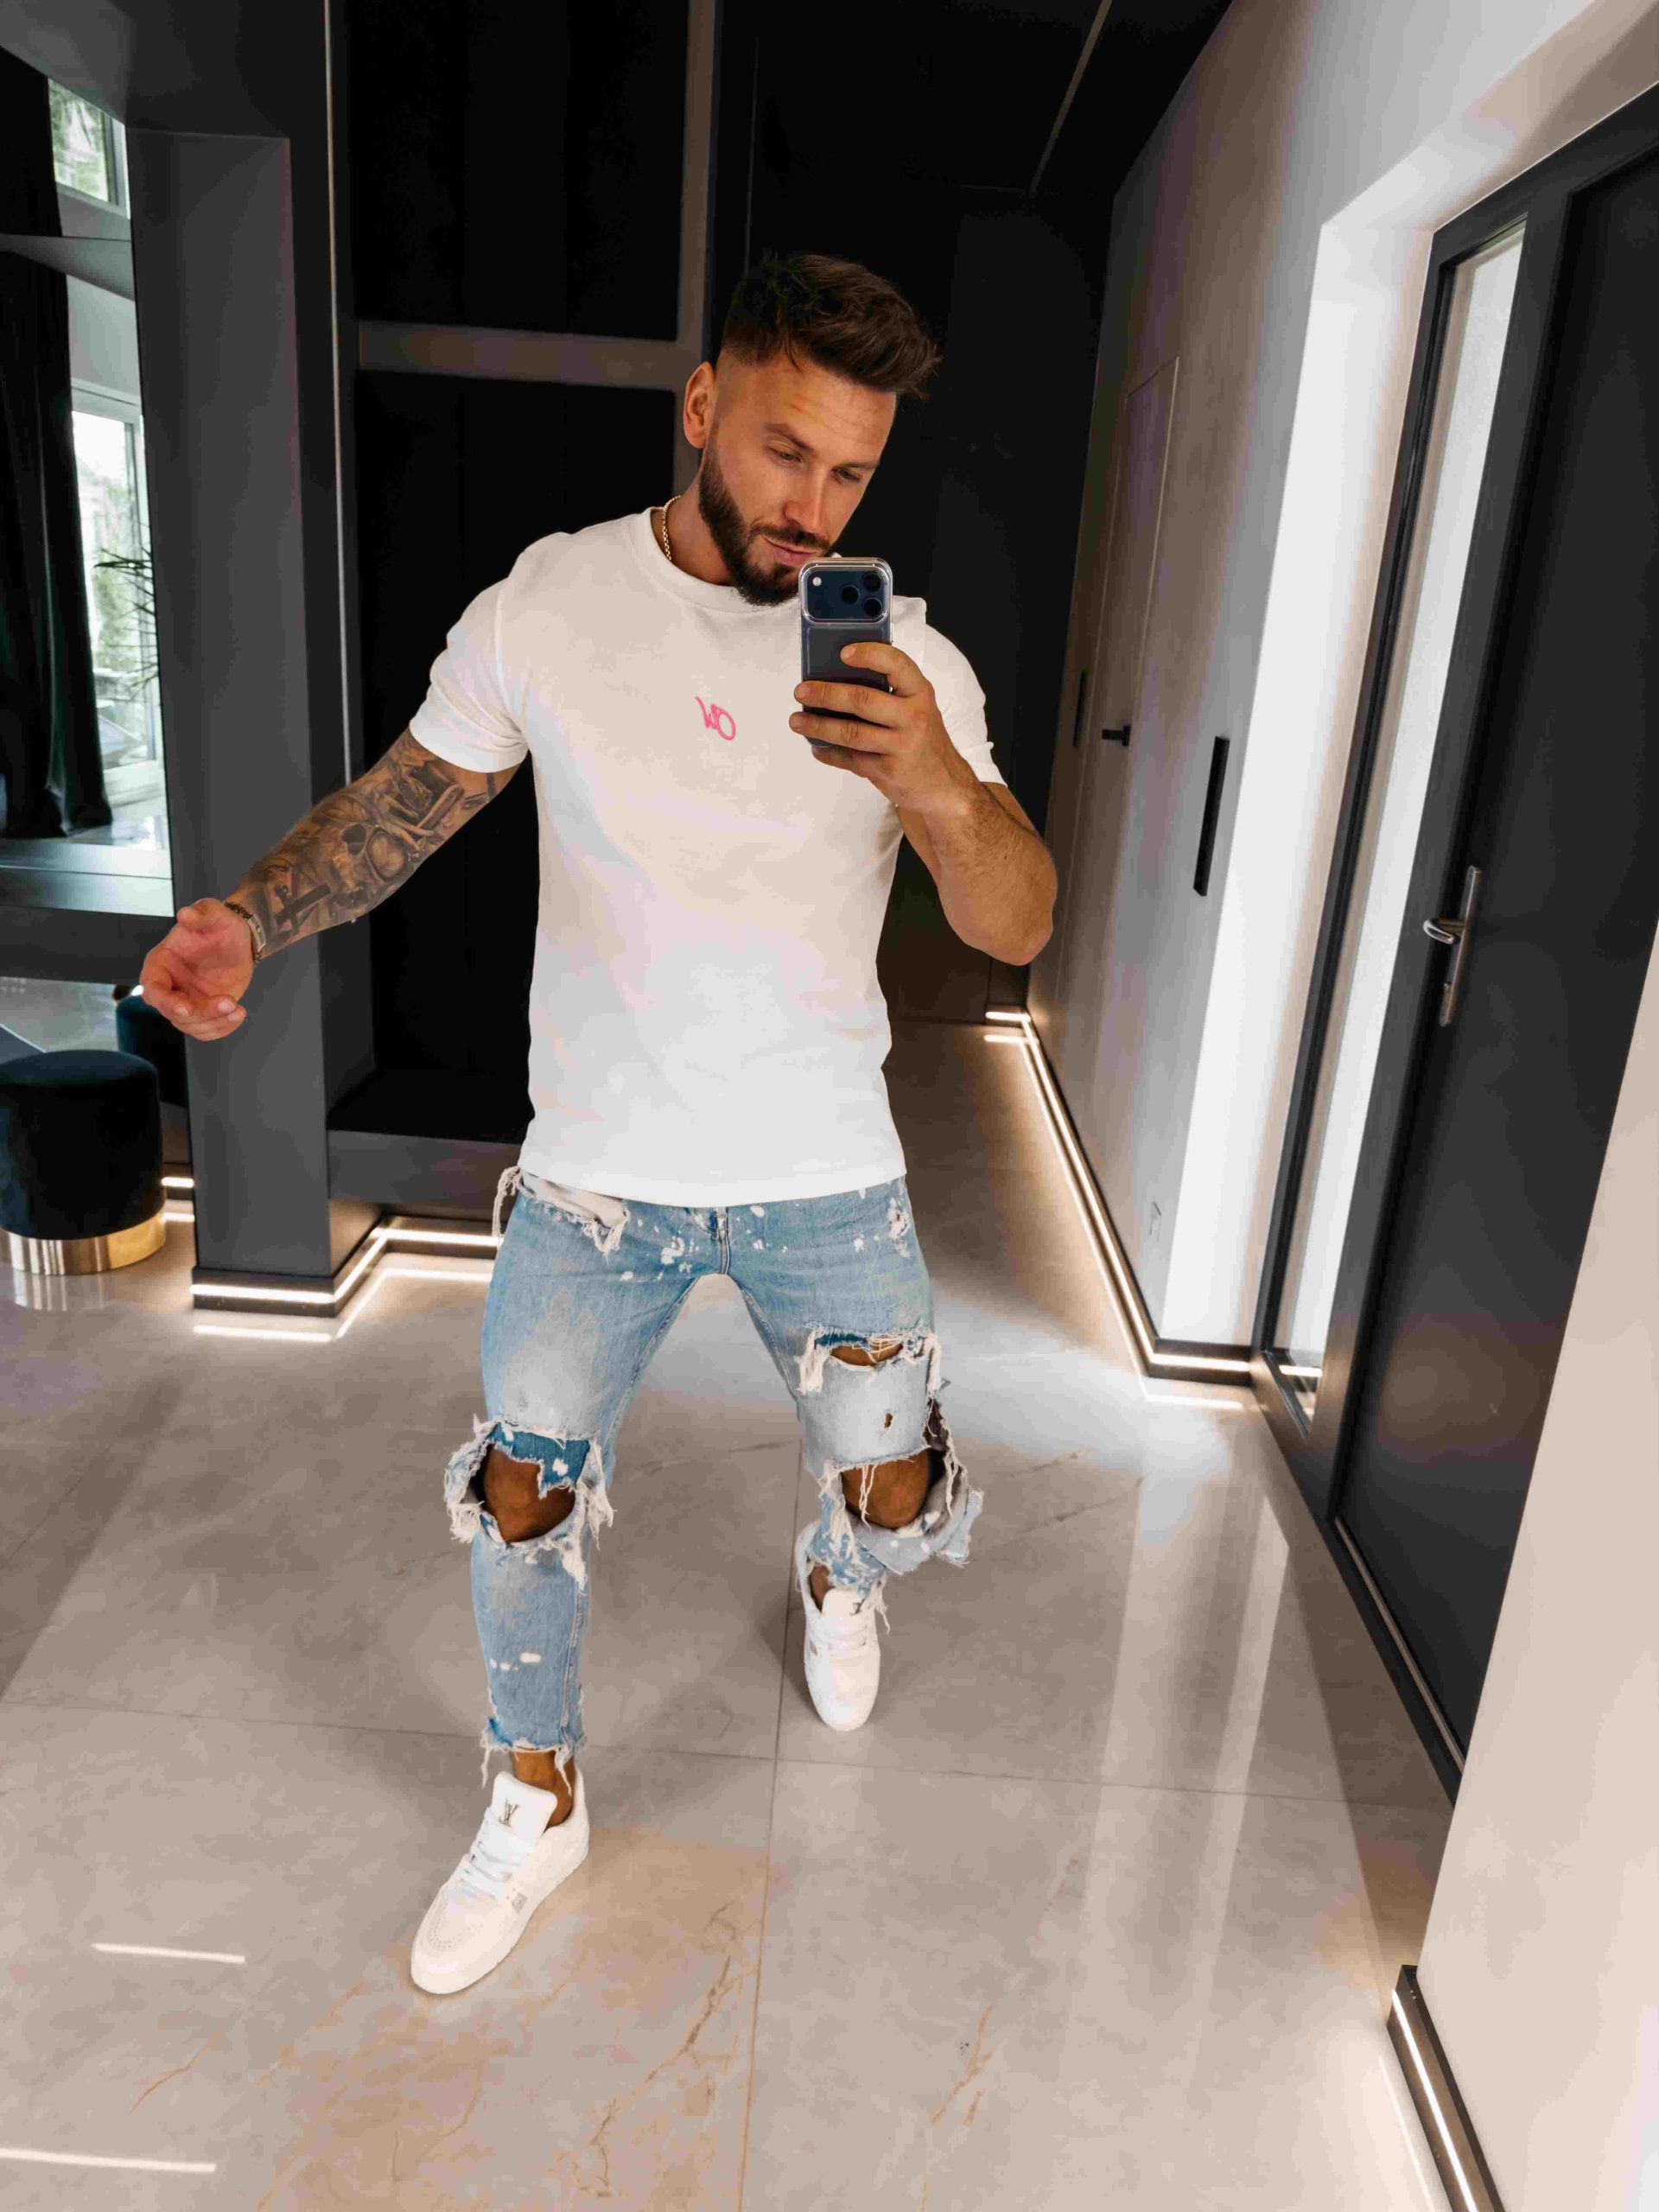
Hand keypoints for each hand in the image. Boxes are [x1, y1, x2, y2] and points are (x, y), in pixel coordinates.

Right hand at [138, 899, 255, 1039]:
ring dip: (215, 1022)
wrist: (239, 941)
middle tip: (229, 1001)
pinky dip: (222, 1028)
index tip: (186, 1007)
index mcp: (161, 963)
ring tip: (238, 1008)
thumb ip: (201, 914)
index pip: (153, 988)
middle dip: (200, 1013)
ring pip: (191, 1025)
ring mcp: (185, 1001)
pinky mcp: (203, 1011)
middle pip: (173, 1012)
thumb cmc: (220, 925)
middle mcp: (168, 986)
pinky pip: (206, 1030)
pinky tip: (239, 1014)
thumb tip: (185, 914)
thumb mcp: (215, 913)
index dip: (165, 1001)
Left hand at [789, 642, 977, 814]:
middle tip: (801, 691)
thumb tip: (836, 678)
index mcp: (920, 693)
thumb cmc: (922, 738)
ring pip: (851, 733)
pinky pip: (850, 759)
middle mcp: (913, 717)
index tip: (842, 652)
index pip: (896, 664)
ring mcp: (901, 746)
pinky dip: (828, 753)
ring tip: (796, 720)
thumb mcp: (916, 708)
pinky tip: (816, 747)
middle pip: (862, 700)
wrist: (944, 786)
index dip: (869, 654)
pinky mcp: (888, 771)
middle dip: (826, 693)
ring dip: (818, 725)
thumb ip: (888, 693)